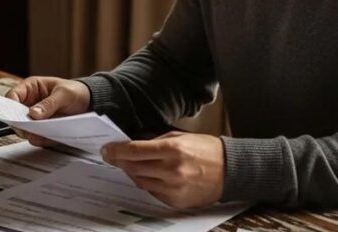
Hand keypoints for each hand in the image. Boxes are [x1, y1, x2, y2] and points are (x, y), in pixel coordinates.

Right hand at [5, 76, 90, 146]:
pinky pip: (36, 137)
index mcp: (31, 88)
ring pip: (24, 129)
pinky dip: (42, 139)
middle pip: (14, 116)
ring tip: (43, 133)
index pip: (12, 96)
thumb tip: (33, 113)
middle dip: (21, 124)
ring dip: (32, 133)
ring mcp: (35, 118)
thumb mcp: (64, 94)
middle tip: (28, 129)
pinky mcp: (42, 129)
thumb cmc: (76, 91)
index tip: (14, 116)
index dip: (9, 106)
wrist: (90, 102)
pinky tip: (50, 137)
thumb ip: (49, 103)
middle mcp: (29, 103)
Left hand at [101, 131, 224, 208]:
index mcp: (172, 149)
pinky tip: (149, 175)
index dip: (117, 151)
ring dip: (132, 172)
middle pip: (134, 168)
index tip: (107, 150)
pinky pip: (152, 192)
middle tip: (112, 156)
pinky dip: (147, 183)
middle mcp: (171, 170)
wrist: (230, 170)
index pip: (135, 151)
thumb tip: (133, 143)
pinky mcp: (176, 201)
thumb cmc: (206, 150)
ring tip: (130, 165)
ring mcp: (173, 188)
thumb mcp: (180, 136)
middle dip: (120, 161)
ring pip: (140, 181)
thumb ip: (156, 140)